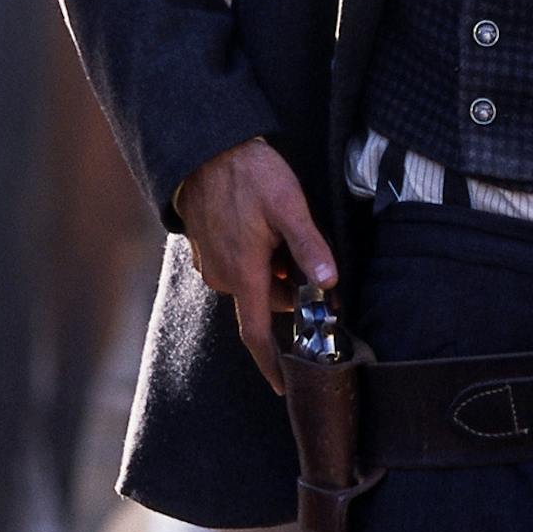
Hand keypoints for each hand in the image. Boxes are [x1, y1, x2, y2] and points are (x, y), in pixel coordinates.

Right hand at [176, 137, 336, 394]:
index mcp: (243, 273)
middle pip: (265, 300)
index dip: (271, 364)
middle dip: (288, 288)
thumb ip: (309, 247)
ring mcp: (208, 260)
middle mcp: (221, 275)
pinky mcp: (202, 245)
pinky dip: (254, 255)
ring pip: (252, 280)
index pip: (257, 334)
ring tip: (278, 229)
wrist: (204, 146)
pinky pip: (235, 264)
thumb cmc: (247, 174)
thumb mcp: (288, 206)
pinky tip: (259, 225)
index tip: (282, 386)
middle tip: (303, 255)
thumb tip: (329, 283)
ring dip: (270, 268)